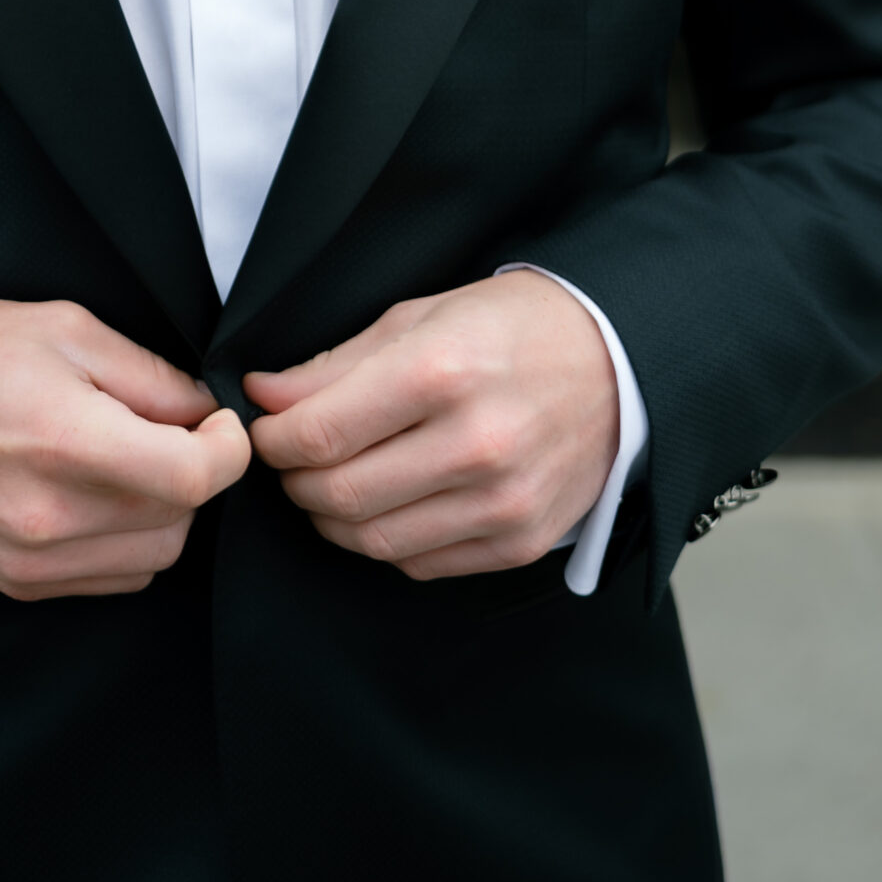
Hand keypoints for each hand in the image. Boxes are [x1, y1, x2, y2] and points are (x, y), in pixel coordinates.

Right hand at [0, 299, 249, 600]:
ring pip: (154, 555)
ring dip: (163, 512)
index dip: (228, 448)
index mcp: (68, 442)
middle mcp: (53, 517)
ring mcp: (34, 560)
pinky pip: (113, 577)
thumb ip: (150, 375)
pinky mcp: (21, 583)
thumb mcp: (68, 329)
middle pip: (182, 519)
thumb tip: (205, 412)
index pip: (193, 477)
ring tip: (126, 460)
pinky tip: (98, 495)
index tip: (221, 423)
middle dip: (192, 473)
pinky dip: (126, 541)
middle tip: (166, 428)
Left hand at [244, 272, 617, 580]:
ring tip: (330, 483)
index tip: (265, 430)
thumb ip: (335, 364)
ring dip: (331, 518)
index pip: (321, 433)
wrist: (617, 363)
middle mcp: (475, 444)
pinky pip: (420, 564)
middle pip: (340, 495)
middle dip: (295, 481)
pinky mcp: (520, 542)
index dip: (274, 439)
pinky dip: (385, 540)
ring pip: (374, 540)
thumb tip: (263, 396)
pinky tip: (386, 504)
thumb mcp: (419, 317)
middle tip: (292, 459)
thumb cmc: (511, 328)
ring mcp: (502, 502)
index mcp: (442, 372)